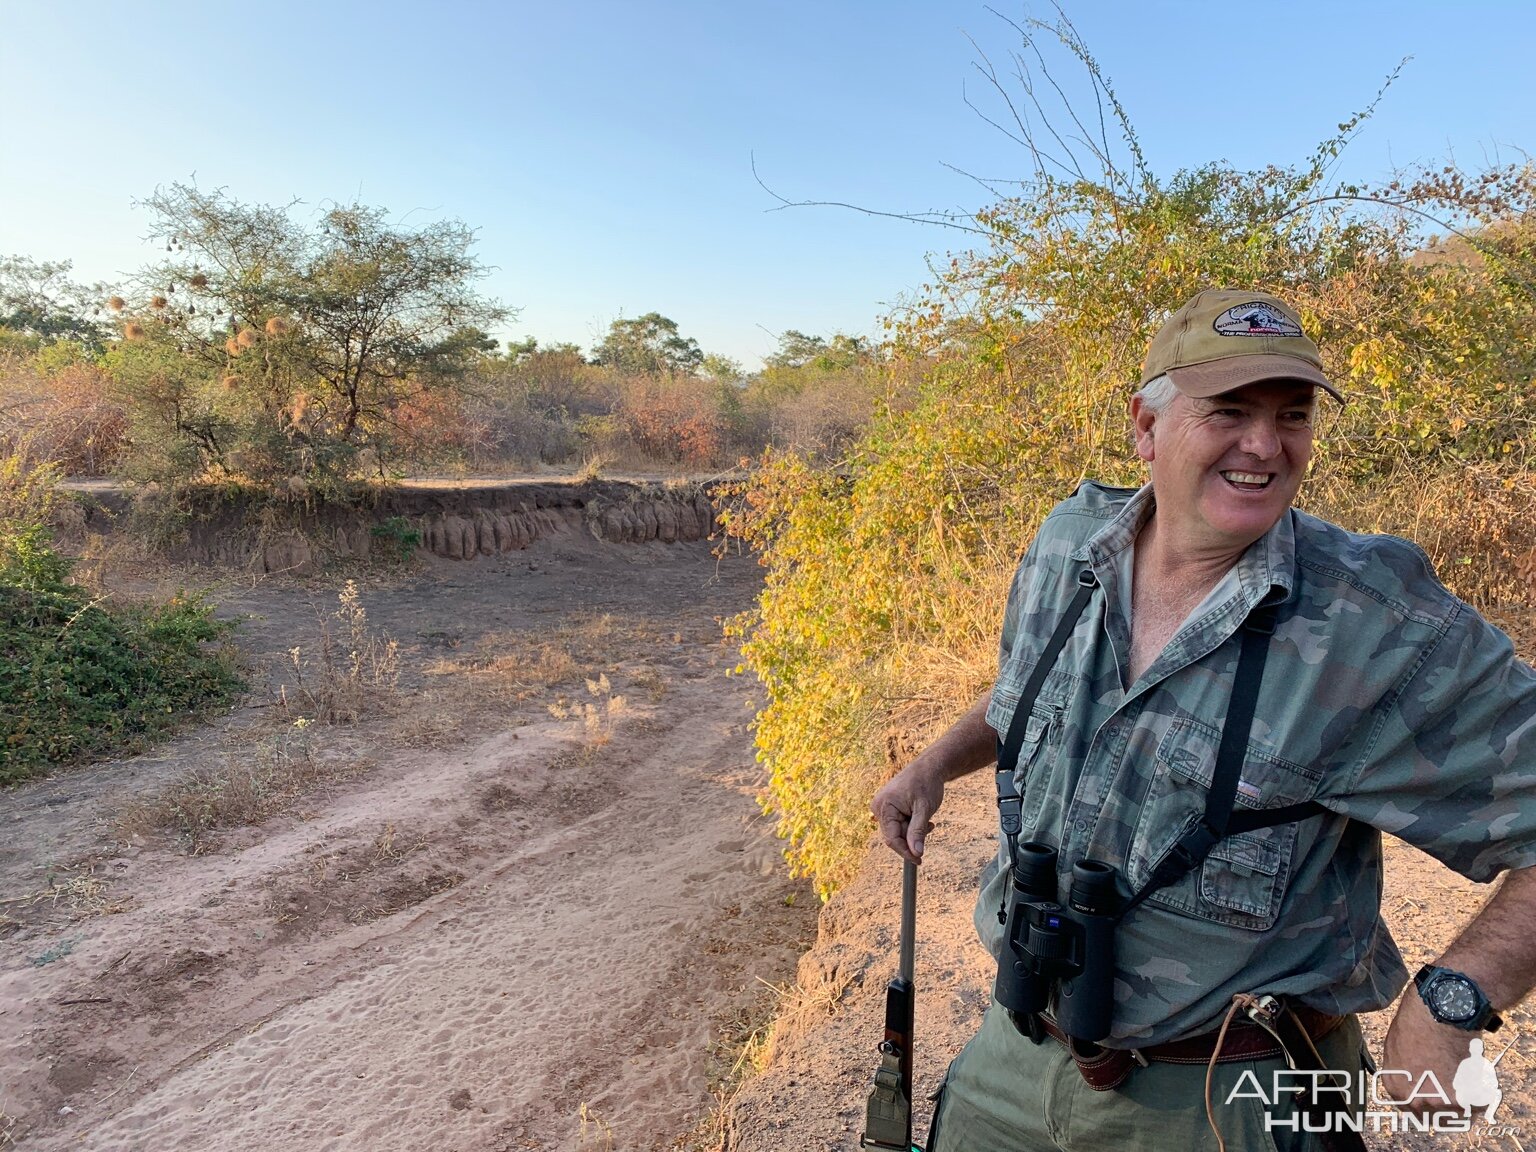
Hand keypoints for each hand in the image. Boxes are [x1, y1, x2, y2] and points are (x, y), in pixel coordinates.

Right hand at [871, 759, 944, 863]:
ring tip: (929, 821)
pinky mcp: (889, 807)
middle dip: (912, 838)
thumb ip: (918, 831)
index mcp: (884, 806)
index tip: (919, 860)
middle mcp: (879, 806)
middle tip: (930, 828)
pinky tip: (923, 819)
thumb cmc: (927, 784)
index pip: (892, 838)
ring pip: (898, 830)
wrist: (928, 767)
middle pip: (894, 835)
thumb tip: (916, 853)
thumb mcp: (924, 809)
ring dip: (914, 831)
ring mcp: (883, 806)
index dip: (905, 851)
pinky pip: (898, 823)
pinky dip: (911, 825)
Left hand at [1381, 992, 1476, 1116]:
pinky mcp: (1464, 1100)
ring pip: (1460, 1111)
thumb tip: (1417, 1082)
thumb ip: (1406, 1073)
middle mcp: (1415, 1101)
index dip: (1427, 1101)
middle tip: (1456, 1083)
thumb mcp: (1397, 1050)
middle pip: (1436, 1115)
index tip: (1438, 1094)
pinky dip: (1481, 1090)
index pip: (1412, 1109)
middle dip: (1447, 1101)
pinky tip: (1474, 1068)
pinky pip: (1478, 1103)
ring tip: (1464, 1071)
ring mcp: (1440, 1103)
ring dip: (1466, 1097)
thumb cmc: (1417, 1024)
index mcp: (1396, 1089)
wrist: (1439, 1014)